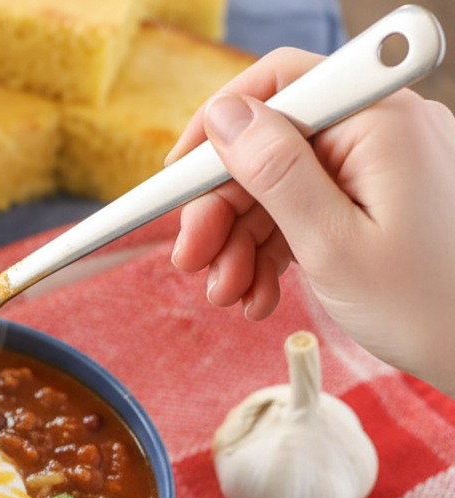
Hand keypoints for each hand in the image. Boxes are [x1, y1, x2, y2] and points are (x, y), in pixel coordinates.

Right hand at [167, 47, 454, 396]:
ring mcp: (380, 166)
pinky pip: (307, 209)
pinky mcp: (378, 199)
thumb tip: (224, 115)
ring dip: (241, 241)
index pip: (276, 86)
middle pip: (269, 146)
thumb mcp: (331, 243)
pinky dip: (274, 250)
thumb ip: (274, 172)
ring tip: (230, 295)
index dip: (215, 131)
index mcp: (377, 121)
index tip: (174, 180)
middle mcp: (380, 130)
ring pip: (280, 186)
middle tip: (193, 263)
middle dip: (222, 209)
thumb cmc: (428, 307)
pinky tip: (259, 294)